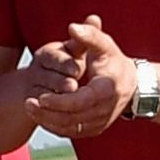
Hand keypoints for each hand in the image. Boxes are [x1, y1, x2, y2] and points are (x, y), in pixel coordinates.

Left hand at [37, 16, 148, 138]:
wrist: (132, 86)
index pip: (81, 101)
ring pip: (70, 128)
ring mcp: (100, 122)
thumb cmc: (113, 61)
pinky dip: (55, 126)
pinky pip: (72, 132)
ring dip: (48, 120)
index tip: (40, 97)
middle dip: (48, 112)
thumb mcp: (105, 45)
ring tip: (29, 108)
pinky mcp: (95, 129)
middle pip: (72, 118)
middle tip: (27, 103)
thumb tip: (72, 27)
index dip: (59, 102)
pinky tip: (40, 115)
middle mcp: (105, 110)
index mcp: (107, 89)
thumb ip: (90, 35)